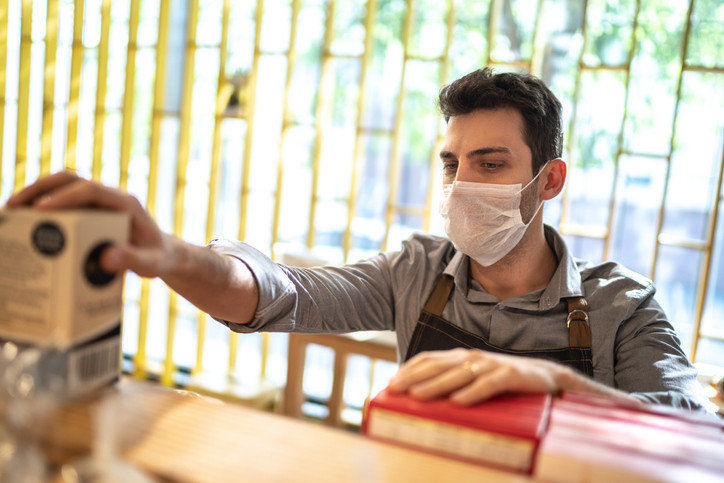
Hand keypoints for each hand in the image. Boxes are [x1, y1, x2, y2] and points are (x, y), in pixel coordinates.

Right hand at [5, 171, 174, 277]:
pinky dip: (39, 206)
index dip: (65, 197)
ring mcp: (98, 200)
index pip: (91, 190)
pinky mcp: (88, 208)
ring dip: (34, 194)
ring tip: (9, 212)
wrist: (163, 253)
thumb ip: (133, 261)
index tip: (41, 209)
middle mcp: (110, 195)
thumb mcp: (151, 264)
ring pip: (61, 185)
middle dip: (39, 189)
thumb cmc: (157, 257)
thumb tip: (107, 257)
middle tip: (12, 207)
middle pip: (70, 180)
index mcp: (126, 203)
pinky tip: (21, 222)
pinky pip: (60, 200)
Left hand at [388, 348, 571, 404]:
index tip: (391, 383)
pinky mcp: (510, 375)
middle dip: (413, 377)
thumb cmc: (505, 379)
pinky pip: (487, 385)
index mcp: (462, 357)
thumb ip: (453, 381)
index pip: (429, 359)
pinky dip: (472, 393)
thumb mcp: (476, 377)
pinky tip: (458, 402)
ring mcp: (491, 365)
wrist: (546, 376)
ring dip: (436, 385)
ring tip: (417, 395)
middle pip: (438, 365)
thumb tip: (424, 396)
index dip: (409, 369)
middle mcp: (473, 358)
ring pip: (458, 375)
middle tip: (394, 389)